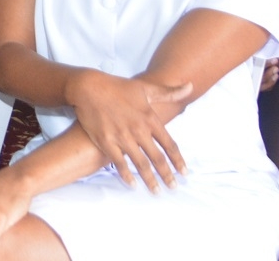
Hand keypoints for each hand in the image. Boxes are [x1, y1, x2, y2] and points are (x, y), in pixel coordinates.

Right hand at [67, 69, 191, 190]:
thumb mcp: (145, 88)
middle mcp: (138, 130)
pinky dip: (126, 175)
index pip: (169, 144)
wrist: (88, 87)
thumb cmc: (117, 87)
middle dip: (167, 175)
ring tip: (156, 192)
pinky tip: (132, 184)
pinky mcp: (106, 140)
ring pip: (140, 163)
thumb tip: (190, 86)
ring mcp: (122, 137)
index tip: (184, 173)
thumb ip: (168, 92)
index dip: (178, 160)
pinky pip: (118, 162)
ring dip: (149, 180)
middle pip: (157, 158)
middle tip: (173, 188)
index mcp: (149, 118)